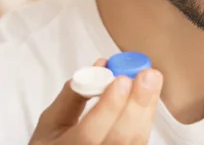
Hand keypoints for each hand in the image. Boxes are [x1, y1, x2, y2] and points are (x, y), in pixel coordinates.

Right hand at [29, 59, 162, 144]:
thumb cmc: (55, 142)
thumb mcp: (52, 122)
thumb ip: (73, 95)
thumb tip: (102, 66)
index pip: (88, 135)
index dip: (107, 108)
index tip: (121, 79)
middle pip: (120, 139)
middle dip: (136, 104)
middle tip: (148, 75)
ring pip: (136, 141)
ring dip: (147, 108)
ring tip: (152, 80)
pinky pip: (140, 140)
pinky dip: (146, 116)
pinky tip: (148, 97)